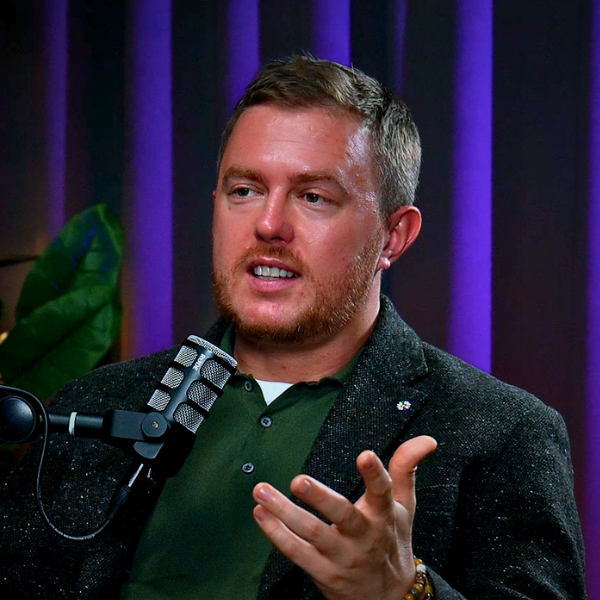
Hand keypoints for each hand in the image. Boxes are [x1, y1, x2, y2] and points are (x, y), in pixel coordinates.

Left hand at [252, 435, 436, 599]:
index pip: (382, 492)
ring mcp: (341, 556)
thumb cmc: (393, 540)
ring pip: (312, 534)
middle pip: (342, 515)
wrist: (390, 598)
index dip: (374, 474)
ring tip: (261, 491)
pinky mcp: (323, 573)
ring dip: (284, 513)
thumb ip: (406, 468)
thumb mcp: (405, 505)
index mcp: (383, 515)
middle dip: (320, 499)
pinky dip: (276, 535)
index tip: (365, 455)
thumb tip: (427, 439)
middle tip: (298, 481)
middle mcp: (363, 536)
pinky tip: (261, 514)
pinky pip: (297, 554)